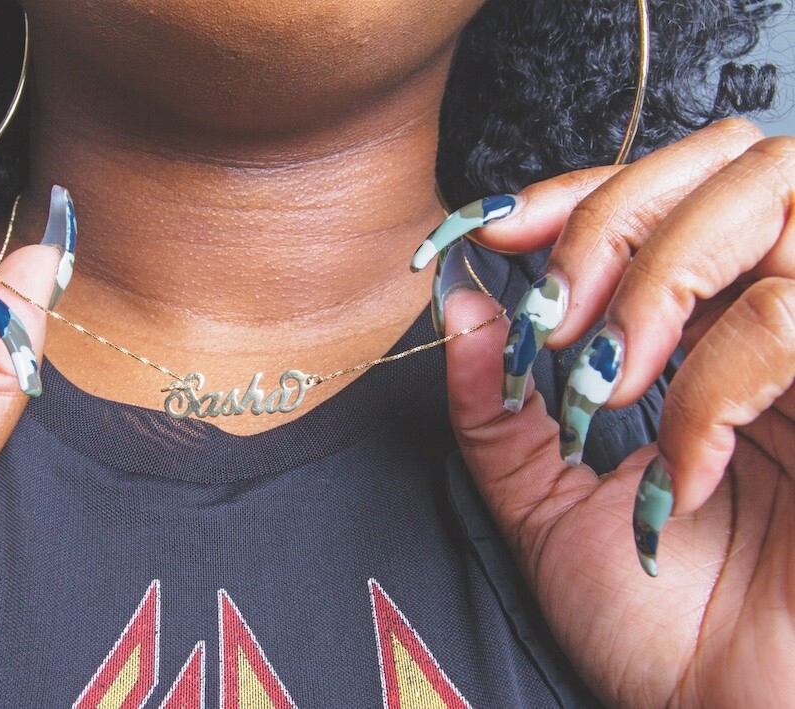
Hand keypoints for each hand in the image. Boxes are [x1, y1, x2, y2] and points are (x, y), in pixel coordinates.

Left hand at [441, 118, 793, 705]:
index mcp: (711, 327)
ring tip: (611, 384)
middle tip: (554, 323)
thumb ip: (496, 403)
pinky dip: (716, 382)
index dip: (575, 189)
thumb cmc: (651, 617)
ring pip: (777, 202)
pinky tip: (686, 470)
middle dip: (615, 221)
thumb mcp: (542, 498)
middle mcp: (785, 314)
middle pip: (730, 161)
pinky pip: (794, 319)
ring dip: (662, 281)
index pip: (662, 190)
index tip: (491, 231)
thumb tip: (461, 300)